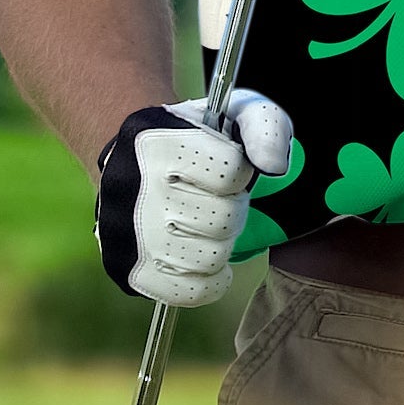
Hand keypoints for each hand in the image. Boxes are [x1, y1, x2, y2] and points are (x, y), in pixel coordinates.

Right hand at [94, 88, 292, 306]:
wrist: (132, 157)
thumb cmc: (197, 136)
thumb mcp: (236, 112)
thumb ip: (267, 128)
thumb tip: (275, 167)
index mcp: (160, 144)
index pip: (231, 173)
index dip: (240, 171)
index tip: (228, 167)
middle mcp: (136, 191)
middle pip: (223, 220)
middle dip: (233, 208)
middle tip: (219, 198)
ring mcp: (128, 237)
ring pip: (210, 258)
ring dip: (221, 242)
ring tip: (208, 224)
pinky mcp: (129, 272)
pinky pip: (189, 293)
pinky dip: (209, 280)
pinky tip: (206, 255)